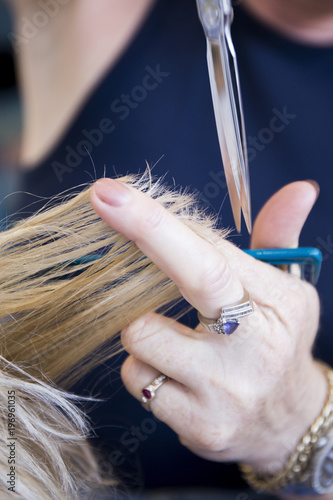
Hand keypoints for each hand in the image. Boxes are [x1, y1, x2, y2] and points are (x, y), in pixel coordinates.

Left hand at [90, 178, 325, 473]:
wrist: (288, 421)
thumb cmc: (277, 341)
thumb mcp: (287, 288)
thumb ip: (280, 236)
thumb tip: (300, 188)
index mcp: (276, 304)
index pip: (213, 253)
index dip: (156, 221)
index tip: (111, 194)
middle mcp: (254, 346)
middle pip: (189, 281)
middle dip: (140, 236)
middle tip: (105, 204)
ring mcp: (225, 391)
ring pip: (141, 335)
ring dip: (141, 323)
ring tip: (169, 331)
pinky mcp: (198, 426)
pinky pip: (137, 379)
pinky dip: (142, 365)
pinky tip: (170, 370)